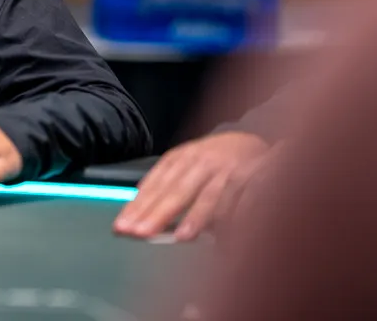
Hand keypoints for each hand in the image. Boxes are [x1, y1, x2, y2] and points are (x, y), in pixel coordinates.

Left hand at [113, 131, 269, 240]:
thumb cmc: (213, 158)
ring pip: (209, 195)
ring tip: (181, 236)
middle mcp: (201, 162)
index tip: (124, 227)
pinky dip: (231, 217)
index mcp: (180, 158)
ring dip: (196, 217)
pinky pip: (240, 200)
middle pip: (177, 191)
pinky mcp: (253, 178)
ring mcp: (226, 170)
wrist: (253, 140)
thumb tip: (136, 204)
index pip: (155, 185)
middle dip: (158, 213)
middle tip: (140, 233)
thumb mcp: (184, 162)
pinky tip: (222, 232)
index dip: (139, 207)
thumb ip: (163, 182)